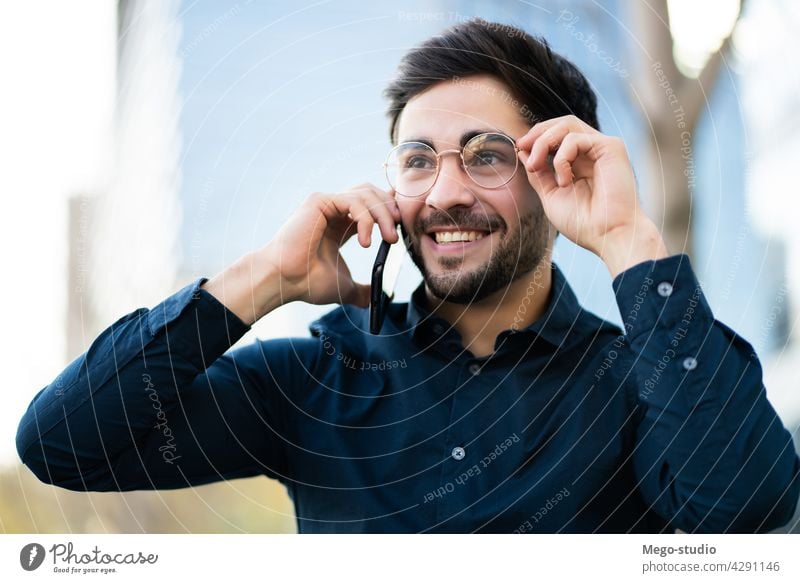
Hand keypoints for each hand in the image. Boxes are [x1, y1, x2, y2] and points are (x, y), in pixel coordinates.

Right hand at [264, 183, 399, 307]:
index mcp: (340, 224)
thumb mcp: (344, 287)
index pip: (371, 204)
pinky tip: (366, 241)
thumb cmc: (307, 283)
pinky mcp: (319, 201)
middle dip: (390, 210)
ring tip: (388, 239)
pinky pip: (353, 200)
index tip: (402, 226)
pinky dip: (365, 218)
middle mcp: (333, 210)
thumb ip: (362, 290)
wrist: (285, 282)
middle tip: (395, 237)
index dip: (389, 209)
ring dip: (383, 215)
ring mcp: (325, 202)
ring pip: (366, 193)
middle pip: (372, 193)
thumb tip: (377, 297)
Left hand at [516, 115, 667, 275]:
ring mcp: (602, 148)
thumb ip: (538, 173)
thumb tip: (522, 150)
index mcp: (579, 162)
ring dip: (544, 141)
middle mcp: (592, 152)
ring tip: (536, 166)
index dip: (535, 138)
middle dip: (537, 133)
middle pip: (561, 124)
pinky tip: (564, 180)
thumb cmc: (583, 223)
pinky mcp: (611, 147)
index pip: (556, 136)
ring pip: (567, 124)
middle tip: (522, 147)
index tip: (519, 148)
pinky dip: (562, 157)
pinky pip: (576, 138)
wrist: (607, 236)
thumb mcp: (550, 195)